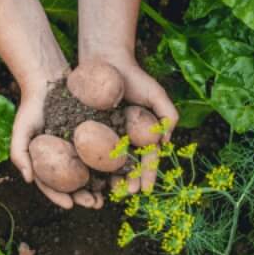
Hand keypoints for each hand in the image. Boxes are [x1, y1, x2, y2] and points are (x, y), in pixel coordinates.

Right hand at [10, 76, 104, 210]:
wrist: (49, 79)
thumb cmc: (31, 106)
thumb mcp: (21, 130)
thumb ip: (20, 154)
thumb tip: (28, 180)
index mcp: (49, 162)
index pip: (54, 185)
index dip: (61, 197)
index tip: (69, 205)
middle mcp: (67, 157)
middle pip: (77, 182)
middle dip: (86, 196)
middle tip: (96, 204)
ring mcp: (83, 146)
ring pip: (95, 170)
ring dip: (104, 184)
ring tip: (112, 193)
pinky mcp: (98, 132)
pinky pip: (107, 149)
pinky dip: (115, 161)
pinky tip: (123, 170)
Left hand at [89, 52, 178, 194]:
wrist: (105, 61)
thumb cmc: (134, 77)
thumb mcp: (155, 94)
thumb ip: (167, 114)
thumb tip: (166, 141)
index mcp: (141, 135)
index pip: (146, 160)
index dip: (147, 175)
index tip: (146, 189)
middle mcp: (124, 139)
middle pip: (127, 167)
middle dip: (128, 182)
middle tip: (126, 193)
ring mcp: (104, 137)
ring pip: (107, 165)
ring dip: (109, 180)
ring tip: (109, 192)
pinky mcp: (86, 132)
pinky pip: (87, 152)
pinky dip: (89, 167)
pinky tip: (88, 179)